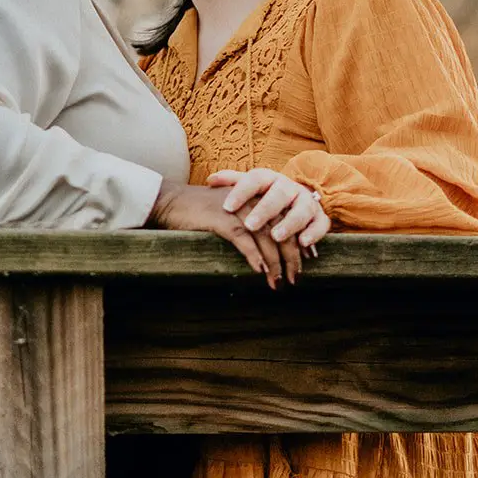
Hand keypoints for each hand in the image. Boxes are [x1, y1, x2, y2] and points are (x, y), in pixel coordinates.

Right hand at [146, 182, 285, 289]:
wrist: (172, 202)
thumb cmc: (201, 211)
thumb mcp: (232, 212)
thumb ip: (251, 223)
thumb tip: (269, 250)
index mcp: (258, 196)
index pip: (286, 219)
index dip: (297, 241)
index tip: (305, 262)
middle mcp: (252, 199)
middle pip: (281, 229)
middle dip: (290, 256)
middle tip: (295, 278)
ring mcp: (237, 208)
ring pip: (265, 236)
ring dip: (274, 262)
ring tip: (278, 281)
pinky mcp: (221, 218)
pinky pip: (243, 238)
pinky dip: (253, 256)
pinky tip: (259, 270)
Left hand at [207, 167, 330, 267]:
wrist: (297, 198)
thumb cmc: (265, 195)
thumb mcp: (249, 186)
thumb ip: (231, 182)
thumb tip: (210, 180)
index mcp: (269, 179)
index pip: (255, 179)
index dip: (241, 192)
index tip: (226, 206)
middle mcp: (289, 187)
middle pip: (278, 195)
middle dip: (265, 210)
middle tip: (250, 225)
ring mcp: (306, 201)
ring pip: (301, 210)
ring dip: (289, 223)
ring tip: (276, 236)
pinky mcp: (320, 217)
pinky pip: (321, 224)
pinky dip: (313, 233)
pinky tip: (303, 244)